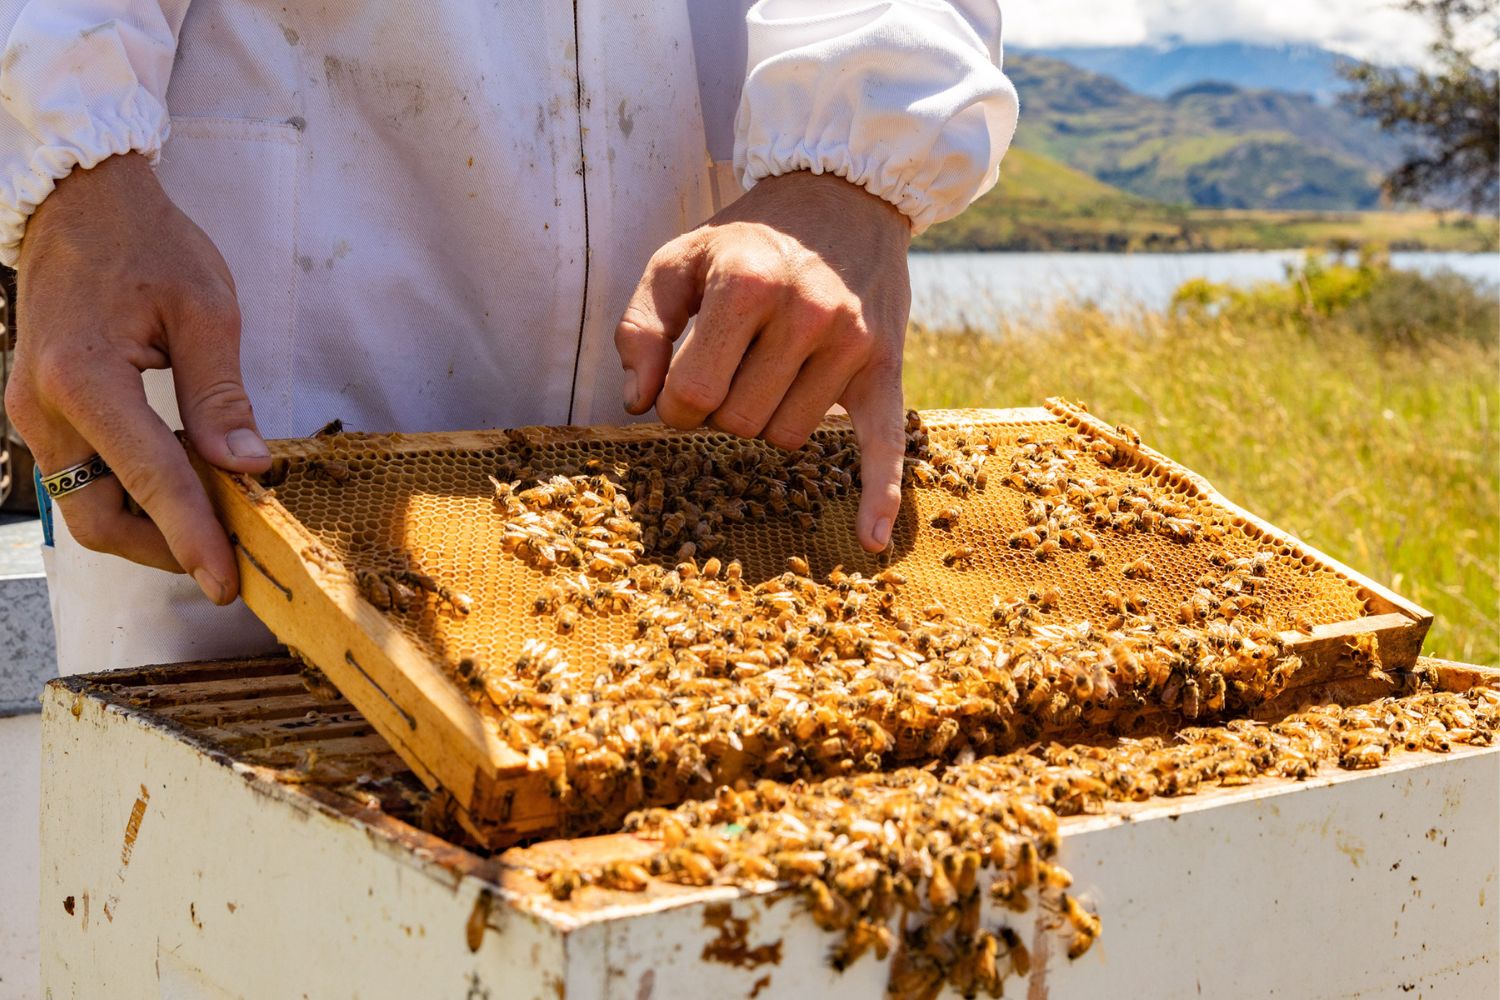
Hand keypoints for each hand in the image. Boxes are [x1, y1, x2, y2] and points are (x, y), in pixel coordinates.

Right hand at [5, 152, 269, 602]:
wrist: (79, 203)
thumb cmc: (148, 244)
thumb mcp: (207, 310)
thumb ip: (223, 395)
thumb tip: (249, 469)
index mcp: (84, 377)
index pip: (151, 481)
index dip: (193, 537)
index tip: (226, 583)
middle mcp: (42, 406)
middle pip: (99, 519)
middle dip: (164, 549)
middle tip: (229, 559)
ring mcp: (30, 413)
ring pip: (84, 507)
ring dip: (146, 528)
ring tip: (214, 520)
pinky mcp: (37, 412)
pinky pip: (81, 476)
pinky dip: (129, 495)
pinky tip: (183, 482)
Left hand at [615, 170, 912, 551]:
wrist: (843, 199)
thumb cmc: (747, 239)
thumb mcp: (676, 261)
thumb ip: (641, 328)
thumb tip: (638, 402)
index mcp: (747, 284)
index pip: (693, 396)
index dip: (676, 404)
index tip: (682, 384)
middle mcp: (807, 313)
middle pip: (741, 425)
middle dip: (721, 412)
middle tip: (729, 370)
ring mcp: (852, 343)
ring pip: (789, 440)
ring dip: (768, 422)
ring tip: (772, 371)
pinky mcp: (886, 368)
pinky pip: (884, 443)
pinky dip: (878, 494)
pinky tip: (869, 539)